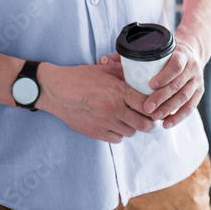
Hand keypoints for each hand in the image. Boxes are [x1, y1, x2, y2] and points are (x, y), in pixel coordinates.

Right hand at [38, 61, 155, 142]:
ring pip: (131, 132)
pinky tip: (116, 125)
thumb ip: (122, 74)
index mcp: (118, 91)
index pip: (146, 104)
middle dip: (149, 123)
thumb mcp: (103, 70)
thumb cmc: (78, 78)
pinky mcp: (96, 133)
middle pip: (143, 123)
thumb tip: (138, 76)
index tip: (155, 107)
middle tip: (149, 119)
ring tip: (130, 120)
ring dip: (133, 127)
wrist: (56, 91)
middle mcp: (114, 108)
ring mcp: (105, 122)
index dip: (154, 107)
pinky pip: (117, 139)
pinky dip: (119, 134)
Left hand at [141, 40, 204, 127]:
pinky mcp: (199, 92)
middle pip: (178, 84)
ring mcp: (197, 81)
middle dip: (162, 97)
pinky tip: (167, 124)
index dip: (164, 76)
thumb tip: (110, 58)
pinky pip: (190, 107)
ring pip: (184, 97)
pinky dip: (179, 117)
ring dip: (169, 109)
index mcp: (182, 54)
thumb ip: (136, 53)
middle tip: (147, 108)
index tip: (150, 84)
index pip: (176, 65)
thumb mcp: (157, 48)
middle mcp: (192, 67)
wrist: (192, 53)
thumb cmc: (168, 53)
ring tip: (155, 117)